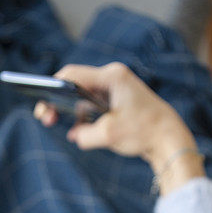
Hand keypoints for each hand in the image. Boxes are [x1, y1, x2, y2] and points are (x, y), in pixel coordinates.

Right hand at [33, 62, 204, 193]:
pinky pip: (91, 103)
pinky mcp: (117, 100)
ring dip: (68, 109)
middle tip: (45, 118)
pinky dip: (82, 116)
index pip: (72, 74)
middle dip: (57, 100)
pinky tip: (77, 130)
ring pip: (82, 94)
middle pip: (75, 83)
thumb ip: (84, 134)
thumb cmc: (143, 132)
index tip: (42, 104)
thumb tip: (75, 135)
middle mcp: (112, 77)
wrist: (169, 138)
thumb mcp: (108, 135)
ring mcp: (115, 88)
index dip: (52, 87)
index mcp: (111, 77)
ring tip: (55, 123)